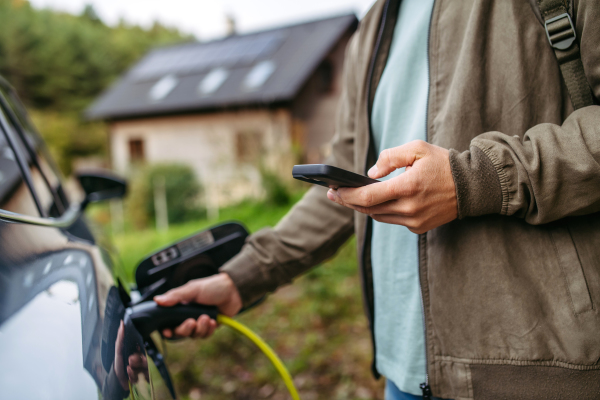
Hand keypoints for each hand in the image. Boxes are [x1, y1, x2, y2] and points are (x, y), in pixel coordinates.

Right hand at [154, 272, 241, 338]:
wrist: (233, 290)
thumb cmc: (212, 286)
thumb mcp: (192, 289)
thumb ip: (175, 296)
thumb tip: (157, 300)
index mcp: (180, 306)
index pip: (168, 322)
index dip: (166, 330)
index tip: (168, 331)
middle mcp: (187, 316)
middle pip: (179, 332)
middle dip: (185, 329)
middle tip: (192, 322)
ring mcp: (199, 322)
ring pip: (193, 335)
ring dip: (200, 328)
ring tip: (207, 317)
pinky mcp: (209, 327)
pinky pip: (205, 335)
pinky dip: (209, 329)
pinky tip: (213, 321)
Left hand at [327, 140, 456, 233]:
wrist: (472, 187)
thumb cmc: (443, 163)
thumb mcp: (417, 149)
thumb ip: (390, 157)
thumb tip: (370, 174)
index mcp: (408, 187)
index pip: (368, 196)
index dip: (347, 195)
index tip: (333, 190)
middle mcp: (410, 208)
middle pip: (369, 209)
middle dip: (348, 201)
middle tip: (333, 194)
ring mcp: (415, 221)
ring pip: (378, 216)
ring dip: (362, 207)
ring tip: (348, 197)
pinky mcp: (419, 228)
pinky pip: (392, 220)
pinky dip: (381, 211)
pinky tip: (372, 202)